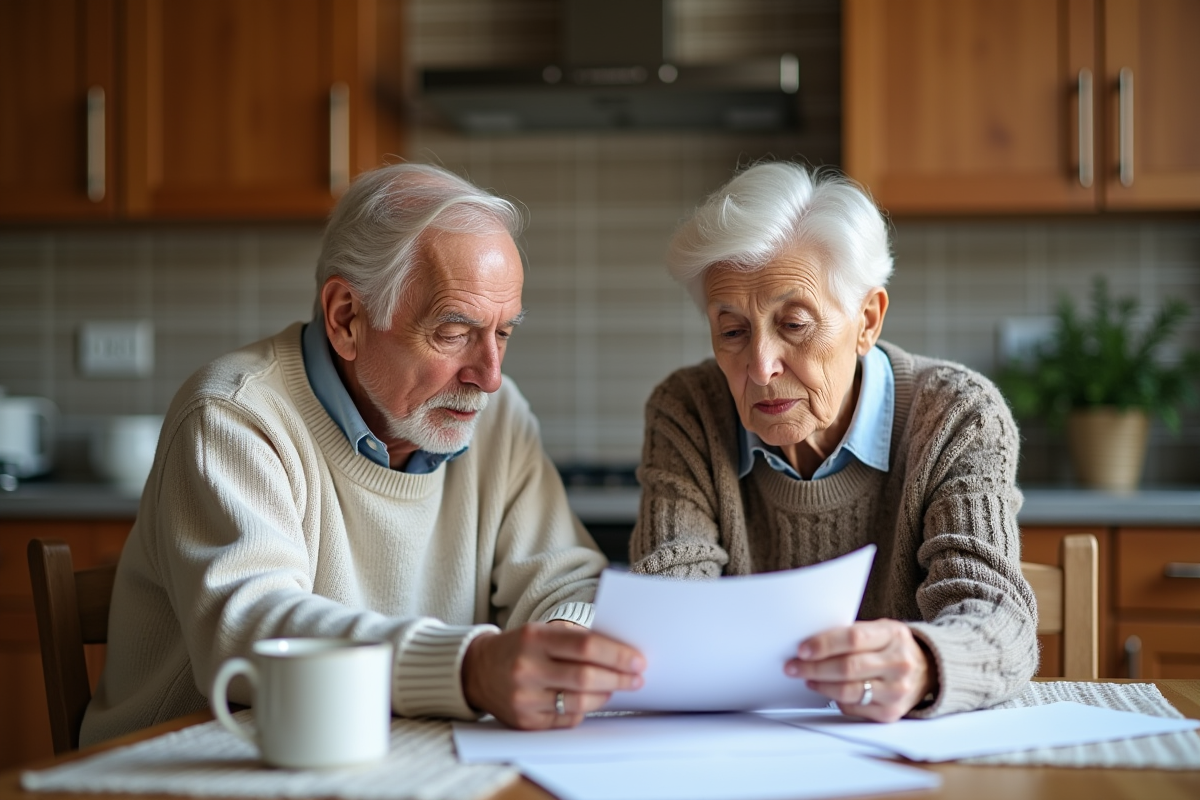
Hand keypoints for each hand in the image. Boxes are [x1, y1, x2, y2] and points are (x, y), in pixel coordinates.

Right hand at [462, 623, 645, 729]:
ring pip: (579, 702)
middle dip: (619, 678)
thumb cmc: (521, 647)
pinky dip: (585, 709)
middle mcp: (527, 669)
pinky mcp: (525, 721)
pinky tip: (591, 700)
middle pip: (586, 677)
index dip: (617, 655)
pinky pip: (567, 718)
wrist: (479, 670)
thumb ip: (577, 639)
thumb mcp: (542, 631)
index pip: (585, 647)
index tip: (638, 659)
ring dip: (606, 696)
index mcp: (534, 639)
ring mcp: (524, 698)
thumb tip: (620, 652)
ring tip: (616, 688)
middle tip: (637, 677)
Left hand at [785, 619, 934, 722]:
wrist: (927, 670)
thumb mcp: (880, 630)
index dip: (824, 644)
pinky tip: (826, 691)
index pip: (853, 639)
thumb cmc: (893, 647)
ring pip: (848, 691)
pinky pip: (854, 708)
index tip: (802, 649)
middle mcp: (899, 664)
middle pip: (848, 667)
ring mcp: (897, 691)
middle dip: (814, 668)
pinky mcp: (891, 713)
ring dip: (821, 685)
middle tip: (794, 666)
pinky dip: (836, 700)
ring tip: (807, 678)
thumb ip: (851, 634)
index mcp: (893, 635)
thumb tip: (811, 643)